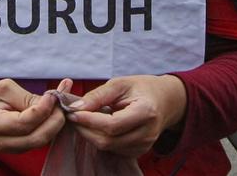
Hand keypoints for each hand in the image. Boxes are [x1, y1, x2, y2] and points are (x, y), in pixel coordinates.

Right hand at [0, 78, 67, 153]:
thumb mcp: (3, 88)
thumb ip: (26, 97)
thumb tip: (52, 102)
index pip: (23, 123)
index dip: (42, 110)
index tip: (52, 95)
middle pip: (36, 138)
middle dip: (55, 120)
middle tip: (62, 101)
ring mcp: (9, 150)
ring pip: (41, 141)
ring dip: (56, 124)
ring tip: (59, 104)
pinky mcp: (19, 150)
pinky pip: (39, 141)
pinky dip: (50, 127)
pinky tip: (54, 112)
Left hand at [66, 75, 186, 157]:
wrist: (164, 101)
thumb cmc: (140, 88)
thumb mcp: (120, 83)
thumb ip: (98, 95)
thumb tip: (76, 108)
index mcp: (146, 112)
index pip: (112, 125)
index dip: (89, 121)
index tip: (72, 112)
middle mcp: (147, 133)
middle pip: (108, 140)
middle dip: (86, 129)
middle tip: (73, 115)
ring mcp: (144, 146)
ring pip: (108, 147)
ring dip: (91, 135)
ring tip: (84, 119)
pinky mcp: (139, 152)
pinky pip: (113, 150)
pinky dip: (100, 139)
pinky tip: (97, 126)